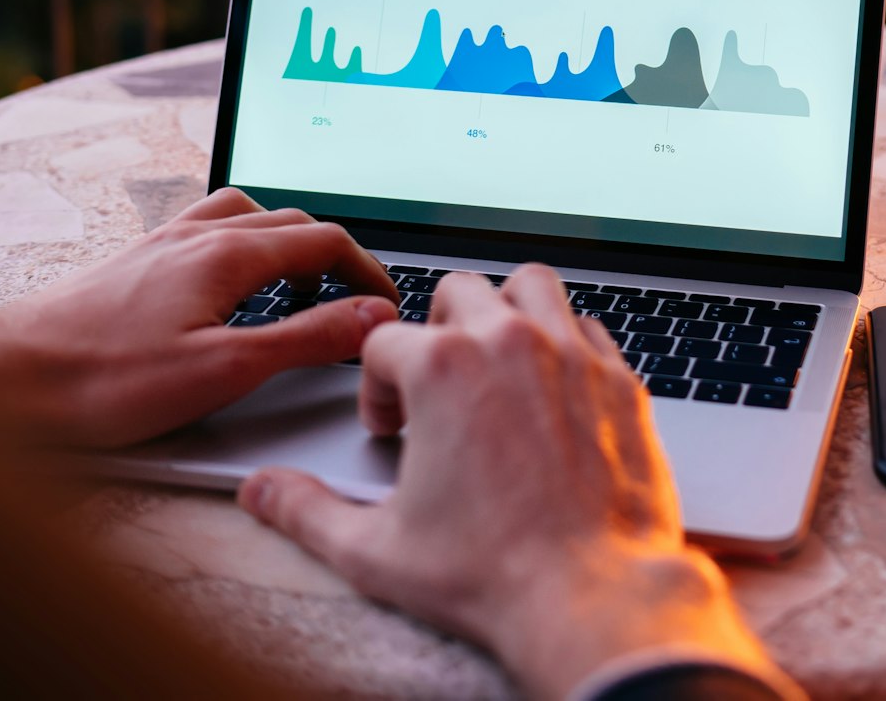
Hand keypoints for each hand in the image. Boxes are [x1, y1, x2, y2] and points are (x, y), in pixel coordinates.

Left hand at [0, 188, 397, 448]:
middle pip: (287, 220)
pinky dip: (238, 246)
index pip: (322, 239)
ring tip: (298, 283)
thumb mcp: (223, 370)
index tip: (387, 306)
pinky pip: (203, 232)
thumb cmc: (101, 383)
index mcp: (223, 253)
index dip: (368, 270)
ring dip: (283, 241)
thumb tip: (372, 319)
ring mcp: (157, 246)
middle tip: (355, 298)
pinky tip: (225, 286)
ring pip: (242, 217)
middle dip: (334, 253)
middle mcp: (191, 236)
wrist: (1, 384)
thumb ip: (305, 340)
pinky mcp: (130, 266)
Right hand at [239, 265, 790, 699]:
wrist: (590, 597)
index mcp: (441, 368)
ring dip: (507, 311)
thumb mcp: (374, 550)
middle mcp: (509, 343)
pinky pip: (589, 329)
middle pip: (458, 290)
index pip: (384, 341)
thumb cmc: (491, 574)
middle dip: (436, 329)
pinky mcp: (621, 380)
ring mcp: (572, 355)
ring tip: (495, 361)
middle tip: (436, 384)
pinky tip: (554, 389)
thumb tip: (264, 491)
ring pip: (532, 286)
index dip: (374, 385)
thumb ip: (306, 511)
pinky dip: (567, 343)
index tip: (389, 426)